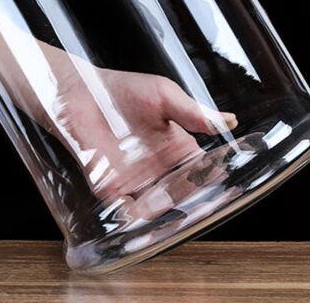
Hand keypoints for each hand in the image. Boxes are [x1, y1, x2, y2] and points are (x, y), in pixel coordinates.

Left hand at [43, 60, 237, 220]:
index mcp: (179, 148)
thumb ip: (193, 112)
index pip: (204, 172)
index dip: (215, 180)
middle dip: (194, 202)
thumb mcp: (165, 95)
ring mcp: (138, 181)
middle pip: (185, 195)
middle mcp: (162, 169)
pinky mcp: (111, 188)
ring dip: (166, 212)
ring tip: (173, 209)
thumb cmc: (124, 90)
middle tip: (202, 202)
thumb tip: (229, 121)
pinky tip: (140, 212)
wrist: (80, 92)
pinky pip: (126, 212)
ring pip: (159, 208)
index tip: (226, 184)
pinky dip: (134, 218)